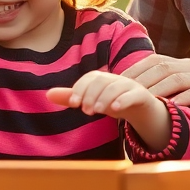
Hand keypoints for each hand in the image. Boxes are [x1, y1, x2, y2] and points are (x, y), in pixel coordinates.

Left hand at [46, 71, 170, 149]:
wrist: (140, 109)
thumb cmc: (112, 102)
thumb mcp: (91, 101)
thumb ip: (71, 97)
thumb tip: (47, 94)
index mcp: (102, 78)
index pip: (90, 78)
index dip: (80, 89)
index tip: (73, 104)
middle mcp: (116, 79)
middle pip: (102, 81)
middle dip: (91, 95)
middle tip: (85, 111)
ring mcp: (130, 86)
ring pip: (116, 87)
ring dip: (104, 99)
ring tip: (97, 111)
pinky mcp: (141, 95)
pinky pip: (133, 94)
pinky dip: (123, 100)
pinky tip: (115, 110)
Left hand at [120, 54, 189, 141]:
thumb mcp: (183, 96)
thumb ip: (162, 92)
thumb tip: (130, 97)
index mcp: (180, 65)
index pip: (149, 62)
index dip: (129, 72)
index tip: (108, 86)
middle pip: (159, 67)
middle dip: (134, 81)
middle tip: (113, 95)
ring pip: (175, 78)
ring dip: (152, 90)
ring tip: (133, 102)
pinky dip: (180, 100)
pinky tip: (166, 109)